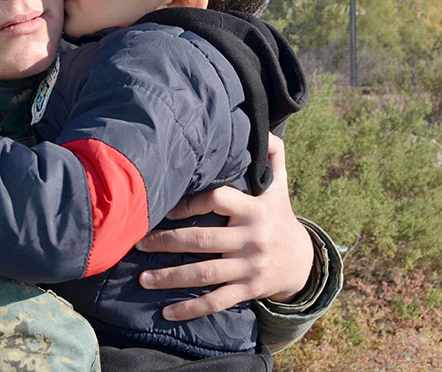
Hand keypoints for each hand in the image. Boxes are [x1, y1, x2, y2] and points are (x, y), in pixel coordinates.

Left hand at [134, 134, 312, 320]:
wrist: (304, 262)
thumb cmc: (279, 216)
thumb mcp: (280, 187)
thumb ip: (273, 157)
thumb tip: (266, 128)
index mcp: (254, 209)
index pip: (217, 199)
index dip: (189, 202)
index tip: (162, 205)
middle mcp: (251, 238)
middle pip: (202, 240)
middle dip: (166, 242)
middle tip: (136, 243)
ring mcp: (249, 267)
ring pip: (204, 274)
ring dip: (170, 278)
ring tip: (141, 279)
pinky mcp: (247, 290)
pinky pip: (216, 302)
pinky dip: (191, 309)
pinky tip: (166, 313)